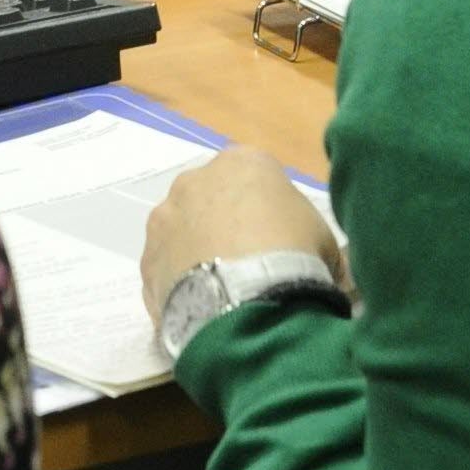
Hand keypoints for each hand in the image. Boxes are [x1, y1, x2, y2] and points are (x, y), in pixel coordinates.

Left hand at [137, 145, 339, 313]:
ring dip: (197, 251)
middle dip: (224, 224)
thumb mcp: (323, 237)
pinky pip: (166, 268)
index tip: (278, 237)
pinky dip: (180, 282)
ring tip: (222, 288)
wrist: (247, 302)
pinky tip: (202, 306)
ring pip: (182, 232)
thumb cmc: (293, 256)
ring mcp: (164, 220)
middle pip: (210, 198)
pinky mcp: (146, 260)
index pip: (255, 176)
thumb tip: (318, 257)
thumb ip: (310, 235)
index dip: (267, 208)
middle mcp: (194, 181)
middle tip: (247, 261)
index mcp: (242, 163)